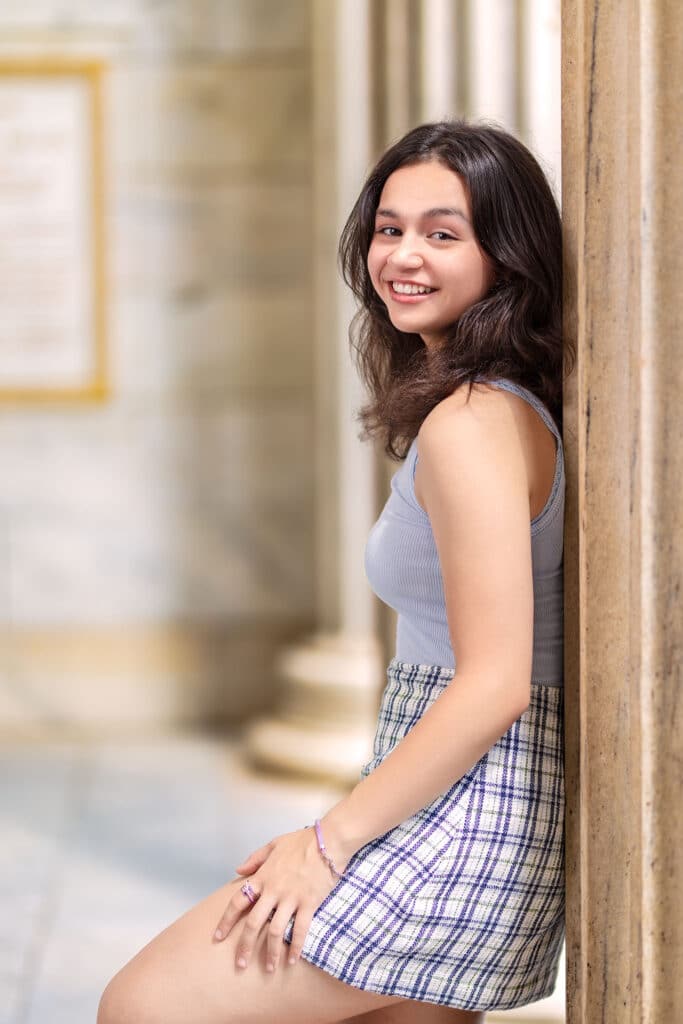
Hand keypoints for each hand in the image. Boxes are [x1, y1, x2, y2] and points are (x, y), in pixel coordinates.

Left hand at [212, 826, 348, 973]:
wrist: (328, 842)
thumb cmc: (301, 841)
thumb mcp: (274, 844)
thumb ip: (255, 859)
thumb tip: (238, 871)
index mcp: (263, 877)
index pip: (238, 901)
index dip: (226, 921)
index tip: (218, 937)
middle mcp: (273, 891)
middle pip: (253, 923)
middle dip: (244, 946)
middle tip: (240, 964)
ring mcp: (291, 898)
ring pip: (275, 931)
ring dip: (270, 953)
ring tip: (268, 969)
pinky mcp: (308, 904)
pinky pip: (300, 930)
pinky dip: (295, 947)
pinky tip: (292, 960)